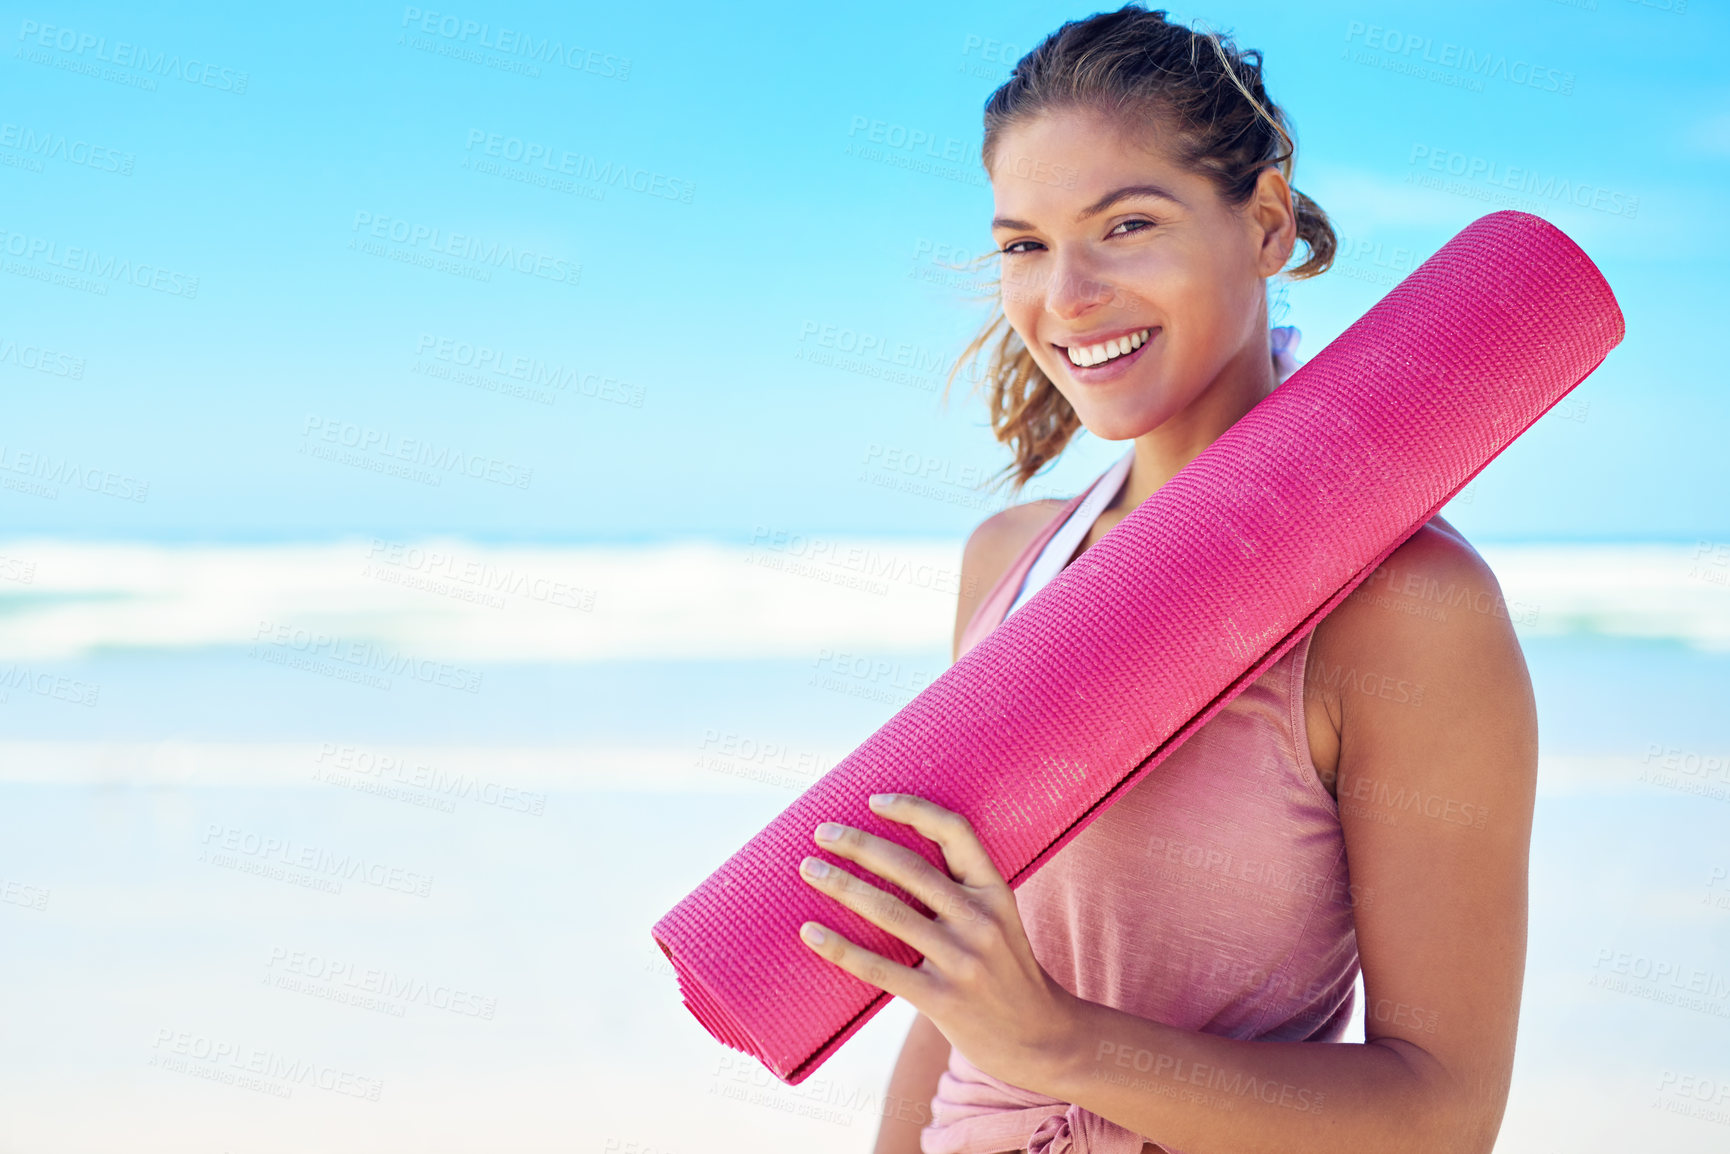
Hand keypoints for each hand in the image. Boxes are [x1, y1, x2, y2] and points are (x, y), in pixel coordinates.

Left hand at [795, 792, 1080, 1093]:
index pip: (955, 831)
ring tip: (809, 869)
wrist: (1038, 1038)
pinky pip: (880, 968)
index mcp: (995, 891)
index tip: (873, 802)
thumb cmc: (1005, 970)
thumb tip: (892, 855)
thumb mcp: (1000, 918)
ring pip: (889, 912)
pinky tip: (810, 932)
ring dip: (842, 885)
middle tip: (821, 833)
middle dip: (859, 844)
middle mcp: (981, 920)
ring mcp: (962, 961)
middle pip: (910, 868)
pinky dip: (840, 948)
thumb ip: (960, 889)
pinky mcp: (941, 999)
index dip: (913, 809)